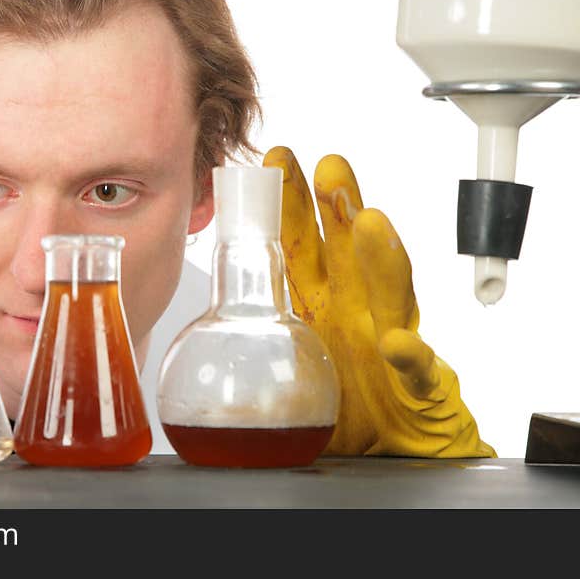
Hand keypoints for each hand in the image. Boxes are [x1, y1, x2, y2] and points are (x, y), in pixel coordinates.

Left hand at [263, 148, 494, 456]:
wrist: (395, 454)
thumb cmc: (342, 405)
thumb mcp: (285, 363)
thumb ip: (251, 336)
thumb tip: (197, 312)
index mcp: (318, 305)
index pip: (301, 247)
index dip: (289, 205)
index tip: (274, 161)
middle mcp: (354, 314)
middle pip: (347, 252)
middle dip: (338, 206)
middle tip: (328, 168)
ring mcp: (387, 346)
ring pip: (388, 294)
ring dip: (380, 258)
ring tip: (370, 224)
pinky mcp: (417, 389)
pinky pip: (415, 372)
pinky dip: (410, 357)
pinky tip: (398, 344)